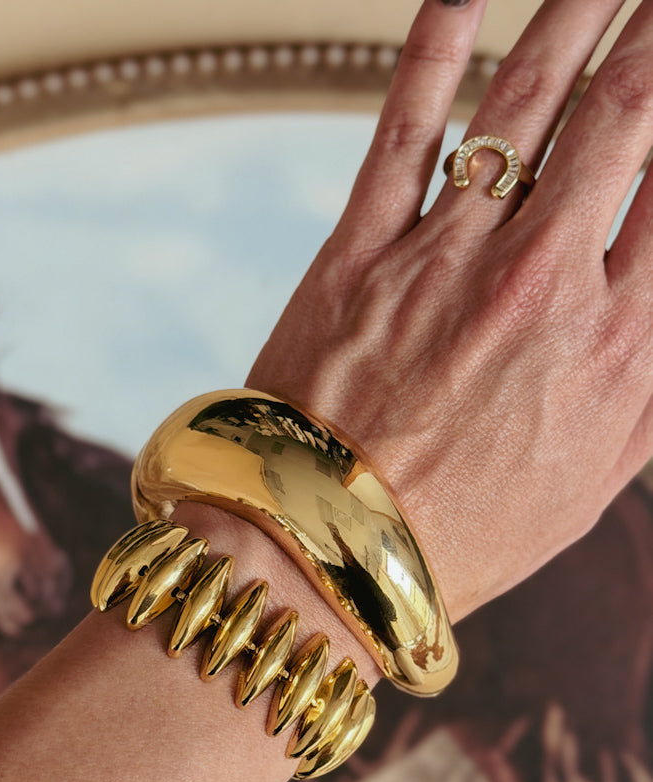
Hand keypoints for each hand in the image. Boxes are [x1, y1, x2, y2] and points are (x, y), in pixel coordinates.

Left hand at [248, 0, 652, 621]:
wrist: (330, 557)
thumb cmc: (468, 532)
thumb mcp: (596, 477)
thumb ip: (650, 380)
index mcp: (617, 346)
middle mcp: (543, 283)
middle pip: (626, 116)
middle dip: (652, 39)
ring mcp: (445, 259)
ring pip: (525, 99)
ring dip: (576, 12)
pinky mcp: (357, 253)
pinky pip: (403, 127)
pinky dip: (432, 46)